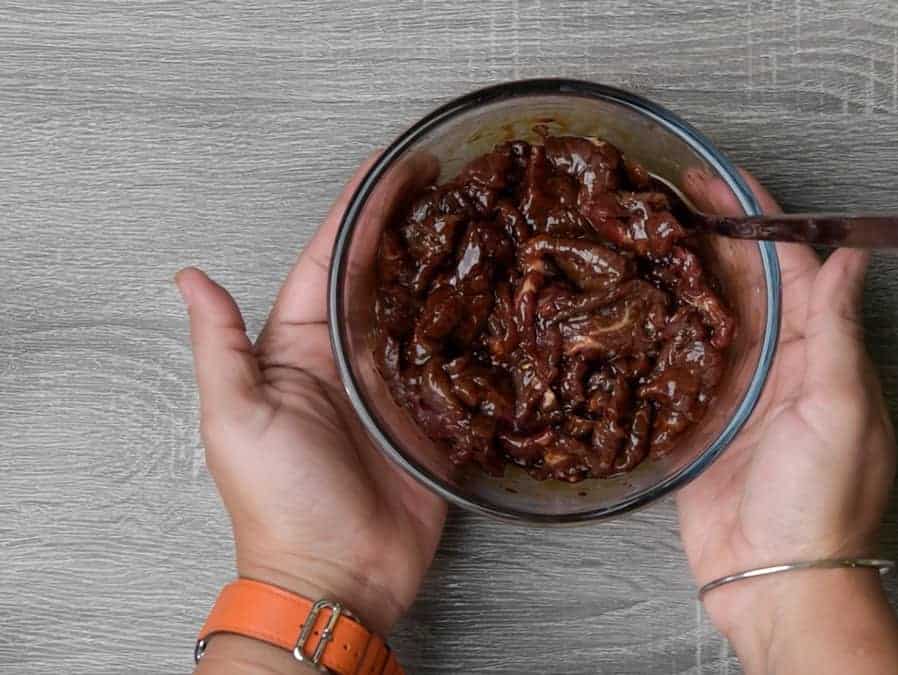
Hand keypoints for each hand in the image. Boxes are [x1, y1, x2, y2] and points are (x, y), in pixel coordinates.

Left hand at [177, 152, 443, 634]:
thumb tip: (189, 276)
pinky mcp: (430, 416)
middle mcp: (347, 357)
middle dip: (409, 225)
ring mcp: (392, 385)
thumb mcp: (235, 417)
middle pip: (381, 275)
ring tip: (478, 220)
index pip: (330, 260)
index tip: (389, 167)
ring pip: (421, 310)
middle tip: (447, 179)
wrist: (336, 575)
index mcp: (298, 346)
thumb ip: (222, 344)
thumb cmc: (279, 501)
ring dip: (444, 266)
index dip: (358, 211)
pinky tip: (496, 296)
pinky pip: (455, 362)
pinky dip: (474, 328)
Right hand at [676, 169, 897, 671]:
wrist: (777, 578)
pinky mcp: (700, 422)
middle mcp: (781, 363)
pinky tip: (637, 299)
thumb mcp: (841, 406)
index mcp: (823, 352)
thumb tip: (853, 252)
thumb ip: (838, 328)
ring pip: (711, 315)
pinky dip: (663, 328)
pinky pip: (680, 363)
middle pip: (746, 282)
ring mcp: (738, 391)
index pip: (794, 266)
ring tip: (649, 227)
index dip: (763, 218)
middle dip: (716, 232)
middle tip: (675, 188)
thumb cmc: (822, 498)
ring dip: (686, 270)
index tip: (729, 176)